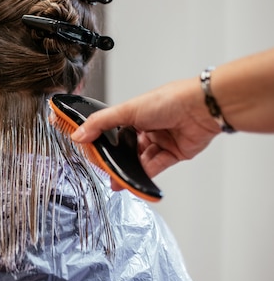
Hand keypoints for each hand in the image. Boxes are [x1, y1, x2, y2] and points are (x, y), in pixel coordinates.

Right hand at [72, 78, 220, 177]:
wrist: (201, 108)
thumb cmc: (169, 100)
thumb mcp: (127, 110)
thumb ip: (100, 123)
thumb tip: (79, 134)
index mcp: (134, 114)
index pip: (113, 131)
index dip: (102, 143)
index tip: (91, 154)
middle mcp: (147, 127)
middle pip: (126, 149)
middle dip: (115, 161)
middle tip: (103, 171)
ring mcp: (160, 141)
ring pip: (139, 160)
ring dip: (129, 170)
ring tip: (116, 181)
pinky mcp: (173, 154)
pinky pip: (155, 168)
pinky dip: (144, 175)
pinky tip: (135, 180)